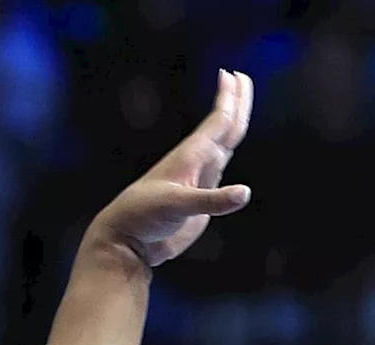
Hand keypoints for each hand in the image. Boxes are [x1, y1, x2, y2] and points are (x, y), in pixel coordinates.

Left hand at [91, 69, 253, 269]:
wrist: (130, 240)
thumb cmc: (144, 216)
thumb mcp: (177, 206)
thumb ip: (212, 200)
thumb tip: (244, 193)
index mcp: (192, 156)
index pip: (218, 120)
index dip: (228, 99)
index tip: (231, 74)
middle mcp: (198, 163)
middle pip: (225, 127)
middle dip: (236, 103)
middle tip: (241, 78)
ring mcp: (199, 180)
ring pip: (223, 146)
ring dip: (233, 125)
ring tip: (239, 106)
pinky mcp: (200, 199)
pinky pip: (218, 171)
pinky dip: (226, 157)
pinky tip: (227, 152)